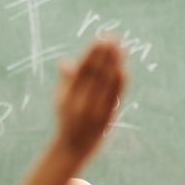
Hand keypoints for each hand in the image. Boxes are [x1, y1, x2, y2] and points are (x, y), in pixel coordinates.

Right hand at [53, 39, 124, 157]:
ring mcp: (94, 110)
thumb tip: (65, 61)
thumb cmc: (66, 117)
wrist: (73, 147)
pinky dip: (120, 82)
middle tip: (114, 37)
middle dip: (105, 55)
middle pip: (95, 74)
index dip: (91, 53)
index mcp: (67, 94)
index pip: (82, 70)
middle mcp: (80, 102)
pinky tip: (124, 68)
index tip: (100, 38)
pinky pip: (114, 96)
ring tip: (122, 47)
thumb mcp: (59, 98)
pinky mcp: (106, 117)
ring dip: (114, 64)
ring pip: (106, 83)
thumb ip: (65, 79)